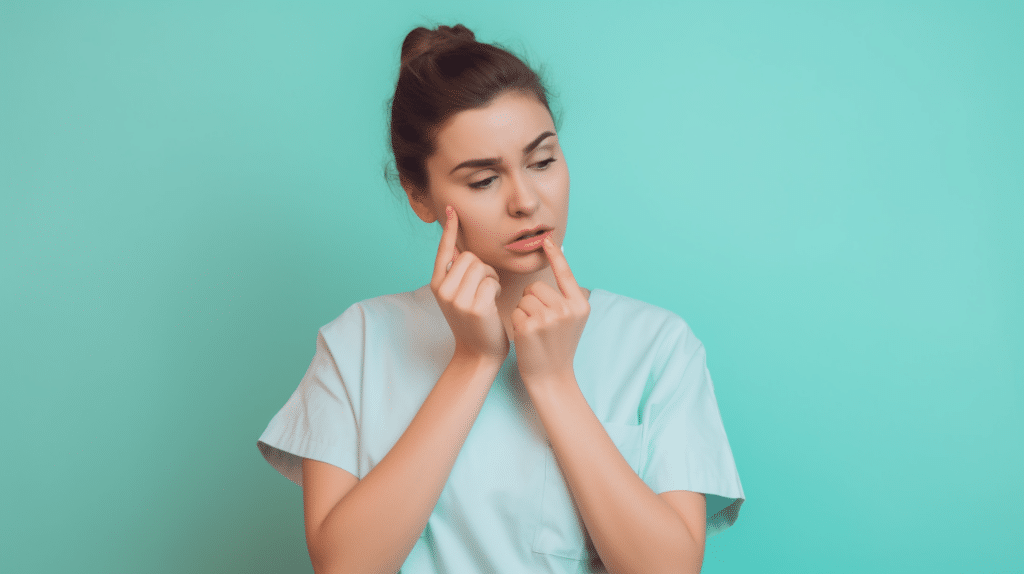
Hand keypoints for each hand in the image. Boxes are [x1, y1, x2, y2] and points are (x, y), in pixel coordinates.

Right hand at [430, 205, 509, 364]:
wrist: (477, 354)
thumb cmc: (474, 323)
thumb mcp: (458, 295)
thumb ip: (458, 272)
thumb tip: (459, 245)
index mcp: (437, 284)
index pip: (445, 251)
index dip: (450, 229)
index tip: (452, 209)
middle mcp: (443, 290)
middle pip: (470, 256)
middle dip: (483, 268)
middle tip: (483, 288)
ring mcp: (457, 299)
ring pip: (481, 267)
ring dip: (491, 278)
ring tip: (487, 296)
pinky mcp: (474, 307)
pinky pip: (491, 281)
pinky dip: (496, 289)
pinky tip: (493, 304)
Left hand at [511, 236, 589, 384]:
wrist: (552, 377)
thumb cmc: (558, 346)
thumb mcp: (572, 319)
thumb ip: (566, 296)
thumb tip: (559, 260)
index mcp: (580, 304)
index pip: (565, 273)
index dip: (555, 255)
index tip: (546, 238)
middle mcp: (567, 309)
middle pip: (536, 287)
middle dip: (532, 301)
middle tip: (540, 324)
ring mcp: (549, 318)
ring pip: (524, 298)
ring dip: (524, 312)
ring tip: (535, 331)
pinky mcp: (531, 327)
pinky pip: (515, 311)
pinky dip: (517, 323)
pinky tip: (527, 338)